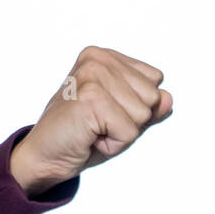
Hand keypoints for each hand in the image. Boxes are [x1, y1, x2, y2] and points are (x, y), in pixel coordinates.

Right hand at [9, 46, 172, 196]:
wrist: (46, 156)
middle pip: (152, 98)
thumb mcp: (123, 119)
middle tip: (99, 125)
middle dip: (131, 121)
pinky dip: (112, 144)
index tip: (107, 113)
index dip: (136, 107)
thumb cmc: (82, 136)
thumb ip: (148, 107)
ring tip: (93, 130)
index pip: (155, 81)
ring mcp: (92, 76)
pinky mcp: (90, 99)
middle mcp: (98, 60)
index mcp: (105, 57)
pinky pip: (129, 131)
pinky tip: (89, 137)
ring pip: (143, 115)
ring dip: (121, 133)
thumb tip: (168, 98)